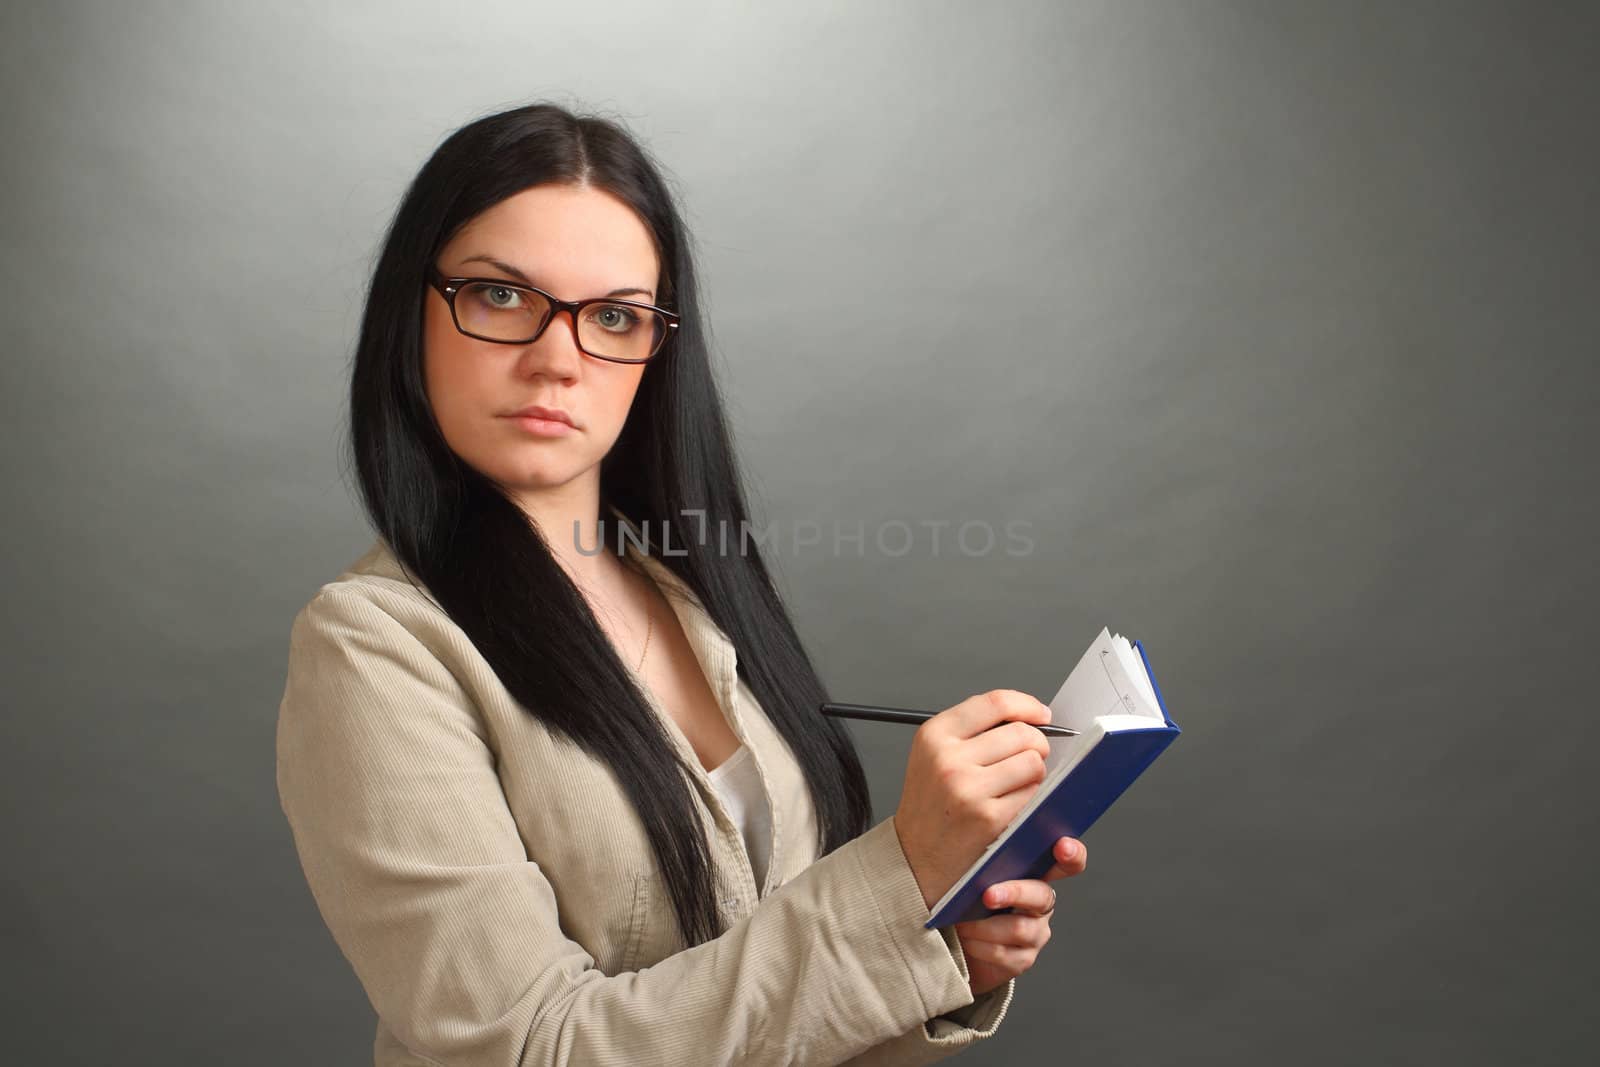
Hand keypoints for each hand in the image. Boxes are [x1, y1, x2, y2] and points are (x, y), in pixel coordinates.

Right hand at [894, 690, 1053, 910]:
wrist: (913, 857)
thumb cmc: (931, 806)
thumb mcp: (935, 755)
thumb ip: (974, 731)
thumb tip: (1028, 717)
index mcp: (935, 735)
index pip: (996, 703)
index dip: (1027, 706)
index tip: (1041, 715)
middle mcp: (948, 759)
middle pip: (1022, 733)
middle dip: (1037, 745)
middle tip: (1030, 758)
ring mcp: (968, 789)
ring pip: (1033, 763)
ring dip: (1035, 774)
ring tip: (1016, 785)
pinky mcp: (988, 818)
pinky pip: (1033, 795)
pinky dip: (1032, 799)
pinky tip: (1014, 804)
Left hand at [954, 835, 1086, 996]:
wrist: (955, 944)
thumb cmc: (964, 901)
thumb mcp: (972, 875)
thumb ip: (983, 860)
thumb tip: (972, 840)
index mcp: (1033, 874)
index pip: (1066, 861)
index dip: (1072, 854)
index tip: (1062, 847)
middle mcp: (1040, 904)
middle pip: (1041, 895)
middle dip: (1013, 893)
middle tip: (988, 896)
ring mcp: (1035, 933)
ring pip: (1019, 928)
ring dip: (984, 926)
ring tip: (962, 923)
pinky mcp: (1023, 959)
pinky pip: (1005, 953)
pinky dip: (980, 946)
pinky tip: (966, 941)